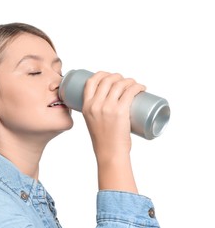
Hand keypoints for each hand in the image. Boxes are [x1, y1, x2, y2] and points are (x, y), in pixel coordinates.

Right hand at [82, 71, 145, 191]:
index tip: (109, 75)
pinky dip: (137, 86)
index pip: (91, 82)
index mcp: (86, 106)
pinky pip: (130, 92)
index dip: (101, 74)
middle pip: (107, 80)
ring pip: (120, 84)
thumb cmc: (103, 140)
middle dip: (118, 76)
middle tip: (125, 82)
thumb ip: (97, 112)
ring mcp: (108, 107)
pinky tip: (141, 87)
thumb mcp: (92, 122)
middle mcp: (95, 104)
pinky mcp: (120, 111)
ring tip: (134, 85)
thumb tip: (109, 103)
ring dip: (129, 80)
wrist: (109, 153)